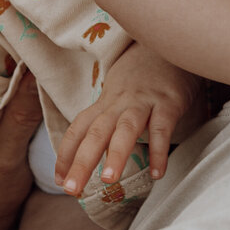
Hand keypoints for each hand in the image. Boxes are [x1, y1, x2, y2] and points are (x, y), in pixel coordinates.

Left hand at [54, 44, 205, 195]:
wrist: (170, 39)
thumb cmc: (143, 74)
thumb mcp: (119, 92)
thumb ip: (108, 118)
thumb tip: (93, 149)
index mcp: (105, 103)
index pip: (78, 129)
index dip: (66, 155)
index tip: (58, 180)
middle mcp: (119, 102)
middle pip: (96, 133)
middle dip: (81, 163)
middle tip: (71, 190)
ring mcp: (144, 102)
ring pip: (126, 128)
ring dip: (116, 153)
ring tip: (108, 180)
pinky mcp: (169, 102)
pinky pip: (162, 128)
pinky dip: (159, 150)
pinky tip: (157, 174)